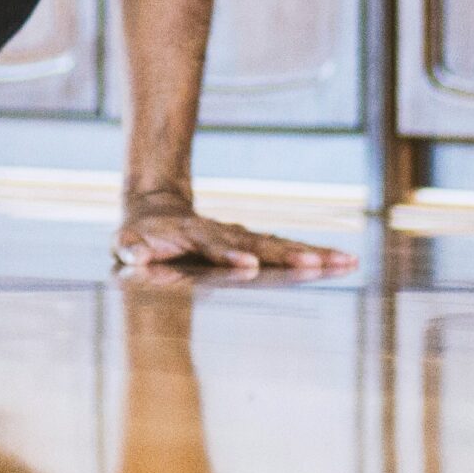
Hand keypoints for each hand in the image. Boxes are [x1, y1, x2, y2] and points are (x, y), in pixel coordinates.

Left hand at [113, 194, 354, 273]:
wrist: (156, 206)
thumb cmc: (139, 234)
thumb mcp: (126, 242)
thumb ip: (131, 249)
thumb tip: (135, 257)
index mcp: (196, 236)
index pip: (216, 248)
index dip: (230, 256)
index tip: (249, 265)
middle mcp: (226, 235)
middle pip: (262, 245)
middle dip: (290, 256)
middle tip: (320, 264)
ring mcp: (244, 238)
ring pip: (282, 246)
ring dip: (314, 254)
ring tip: (347, 261)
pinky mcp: (256, 244)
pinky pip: (287, 249)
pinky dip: (315, 255)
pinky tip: (344, 262)